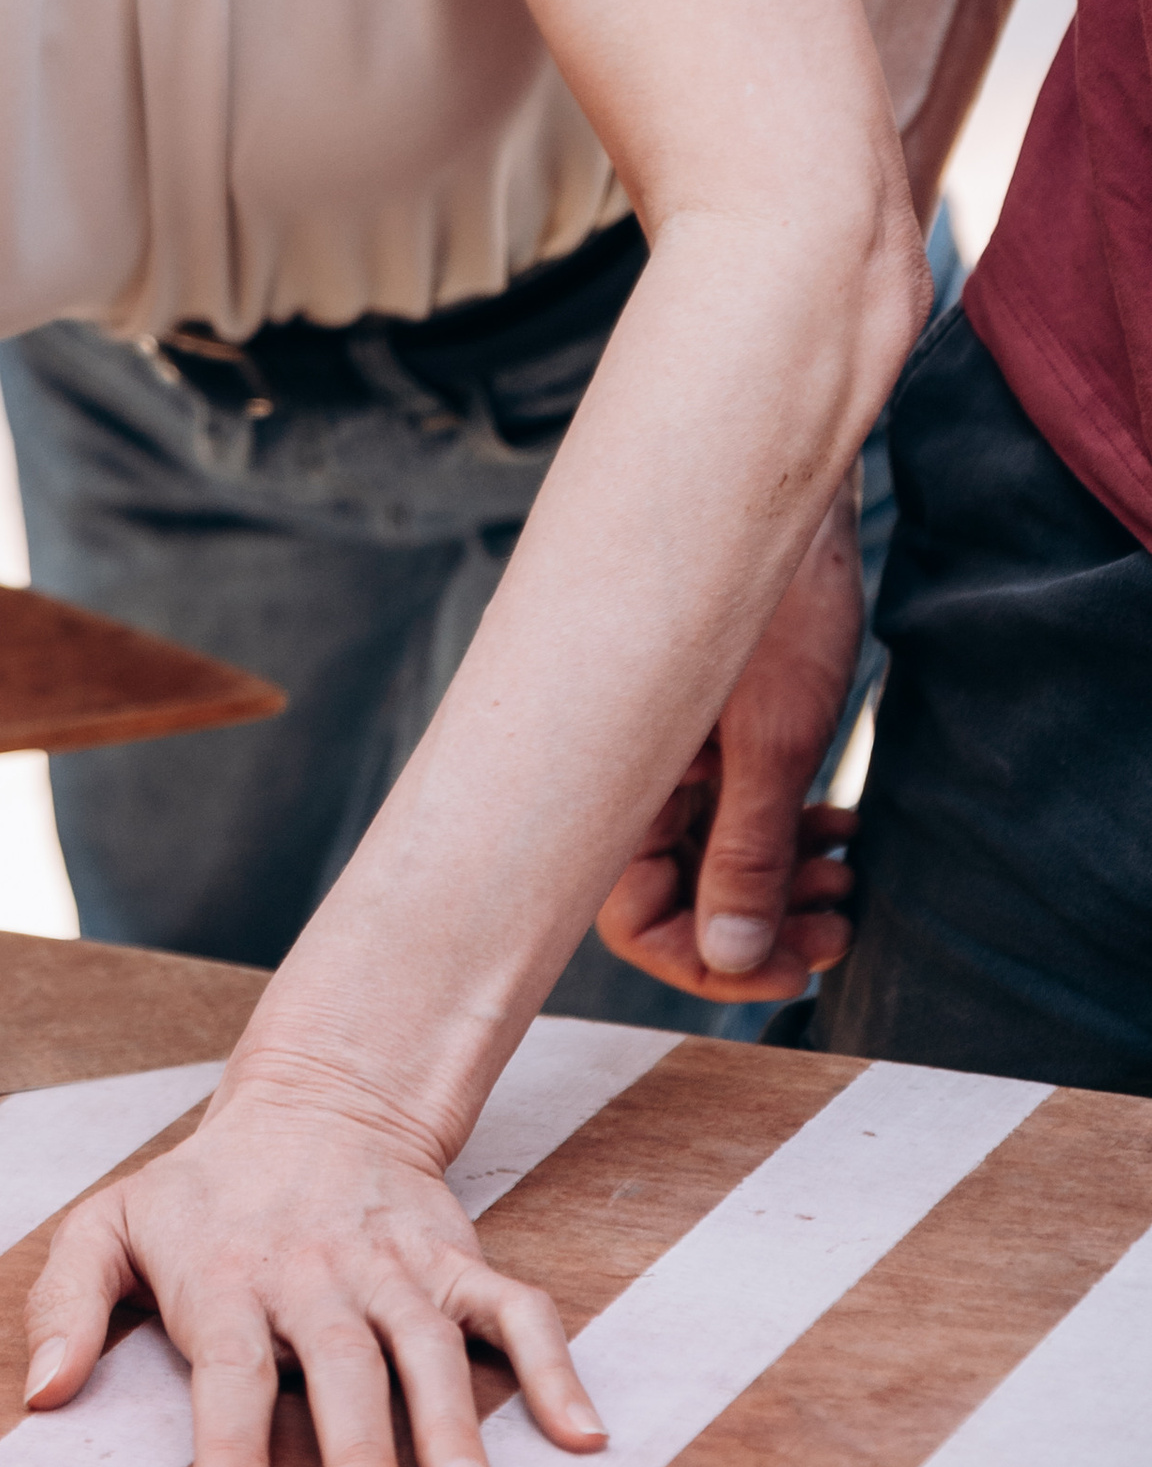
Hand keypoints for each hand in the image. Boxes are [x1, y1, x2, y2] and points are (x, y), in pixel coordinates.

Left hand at [21, 1083, 602, 1466]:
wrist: (315, 1099)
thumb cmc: (200, 1194)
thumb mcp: (108, 1225)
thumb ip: (63, 1302)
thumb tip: (38, 1394)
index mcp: (226, 1274)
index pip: (228, 1365)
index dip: (230, 1441)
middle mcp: (314, 1272)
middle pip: (340, 1364)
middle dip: (360, 1447)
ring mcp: (393, 1264)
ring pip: (428, 1345)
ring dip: (455, 1423)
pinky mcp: (454, 1259)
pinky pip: (515, 1309)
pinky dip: (555, 1365)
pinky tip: (581, 1433)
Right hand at [595, 485, 864, 1000]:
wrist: (789, 497)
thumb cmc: (773, 601)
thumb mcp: (773, 738)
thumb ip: (750, 851)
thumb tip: (733, 958)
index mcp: (617, 776)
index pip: (629, 916)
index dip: (706, 962)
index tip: (790, 969)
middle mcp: (632, 771)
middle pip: (678, 897)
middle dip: (759, 928)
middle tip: (837, 928)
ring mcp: (672, 752)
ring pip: (714, 859)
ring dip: (783, 885)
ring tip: (848, 879)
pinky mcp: (710, 730)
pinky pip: (737, 814)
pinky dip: (788, 836)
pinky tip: (839, 830)